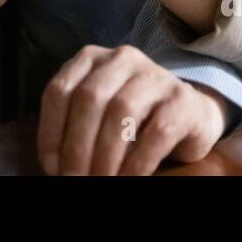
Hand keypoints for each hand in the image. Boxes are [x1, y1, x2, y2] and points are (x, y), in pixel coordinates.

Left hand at [38, 45, 231, 175]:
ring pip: (122, 110)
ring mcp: (155, 75)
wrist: (190, 114)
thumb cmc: (132, 119)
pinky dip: (138, 162)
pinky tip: (129, 180)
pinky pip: (157, 131)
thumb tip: (56, 166)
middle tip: (74, 179)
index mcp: (92, 59)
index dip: (51, 131)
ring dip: (106, 155)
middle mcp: (122, 59)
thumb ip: (74, 126)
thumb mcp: (96, 113)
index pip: (60, 90)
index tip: (52, 166)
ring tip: (100, 182)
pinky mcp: (182, 99)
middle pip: (89, 98)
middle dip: (77, 146)